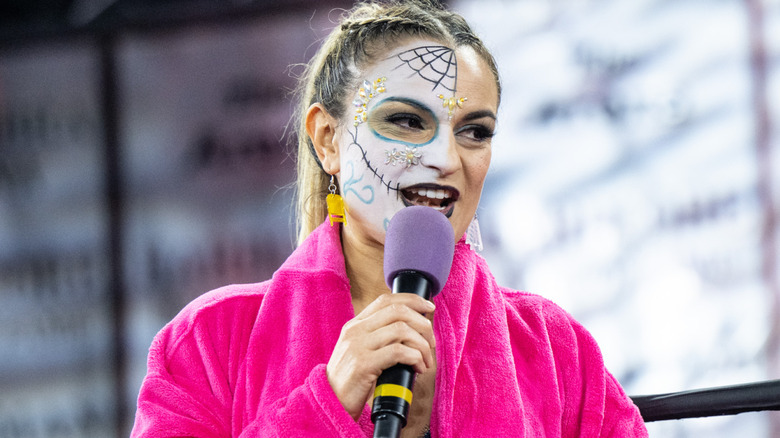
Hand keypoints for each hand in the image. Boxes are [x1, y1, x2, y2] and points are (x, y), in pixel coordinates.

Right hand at [326, 293, 435, 420]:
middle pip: (398, 311)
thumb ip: (378, 338)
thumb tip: (413, 331)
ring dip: (422, 345)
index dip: (412, 300)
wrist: (330, 403)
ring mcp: (357, 346)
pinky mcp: (362, 365)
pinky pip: (398, 352)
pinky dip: (415, 358)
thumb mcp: (359, 351)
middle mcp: (355, 331)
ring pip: (401, 330)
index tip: (429, 308)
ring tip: (425, 361)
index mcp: (355, 324)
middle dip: (422, 324)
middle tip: (431, 342)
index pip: (386, 299)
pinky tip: (418, 369)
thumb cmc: (350, 381)